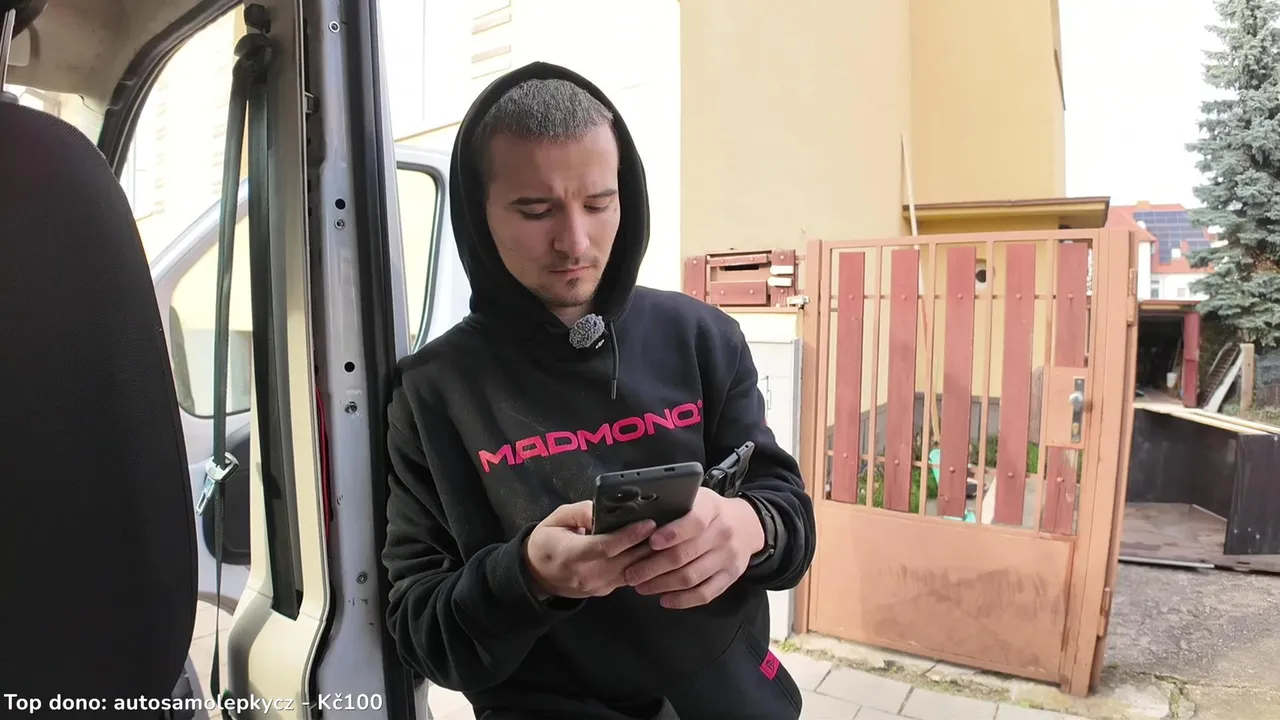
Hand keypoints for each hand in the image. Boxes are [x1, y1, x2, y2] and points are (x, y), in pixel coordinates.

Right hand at [523, 501, 657, 600]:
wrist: (536, 575)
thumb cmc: (546, 542)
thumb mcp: (556, 518)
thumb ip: (581, 511)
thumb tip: (606, 508)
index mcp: (569, 555)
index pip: (604, 547)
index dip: (629, 536)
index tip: (649, 523)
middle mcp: (586, 575)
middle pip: (625, 562)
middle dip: (649, 545)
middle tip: (670, 527)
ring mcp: (597, 587)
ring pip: (632, 572)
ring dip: (651, 557)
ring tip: (668, 537)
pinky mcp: (606, 590)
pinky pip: (629, 577)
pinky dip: (643, 564)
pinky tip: (655, 549)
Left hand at [622, 488, 764, 608]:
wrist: (747, 525)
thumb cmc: (711, 512)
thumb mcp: (698, 497)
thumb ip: (676, 506)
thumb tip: (640, 519)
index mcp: (712, 509)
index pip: (694, 521)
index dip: (672, 533)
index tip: (650, 542)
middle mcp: (722, 533)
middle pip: (685, 555)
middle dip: (652, 567)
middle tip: (631, 573)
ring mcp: (728, 557)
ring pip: (691, 577)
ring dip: (662, 585)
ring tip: (641, 586)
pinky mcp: (730, 576)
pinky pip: (705, 593)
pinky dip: (683, 600)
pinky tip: (664, 599)